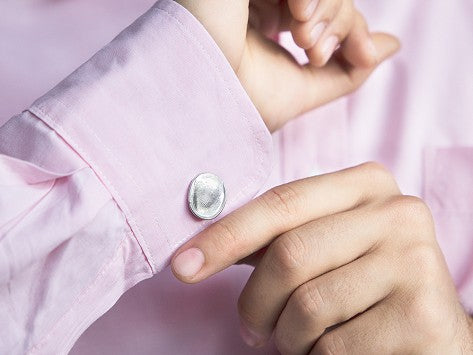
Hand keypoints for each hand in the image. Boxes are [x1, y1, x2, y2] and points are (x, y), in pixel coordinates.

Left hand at [171, 162, 472, 353]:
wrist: (430, 330)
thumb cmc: (363, 285)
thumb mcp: (326, 245)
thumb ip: (277, 236)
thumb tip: (204, 242)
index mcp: (368, 184)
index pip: (281, 202)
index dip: (226, 235)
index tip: (182, 266)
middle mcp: (398, 212)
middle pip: (289, 254)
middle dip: (256, 303)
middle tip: (253, 329)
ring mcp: (415, 260)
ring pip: (307, 307)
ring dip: (288, 336)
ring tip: (304, 338)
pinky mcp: (423, 315)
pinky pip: (334, 347)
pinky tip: (340, 350)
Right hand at [176, 0, 399, 131]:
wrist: (200, 103)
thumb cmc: (239, 103)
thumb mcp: (303, 91)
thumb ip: (346, 70)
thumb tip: (390, 46)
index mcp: (269, 24)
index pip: (327, 9)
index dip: (352, 27)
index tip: (359, 57)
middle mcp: (260, 0)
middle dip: (341, 19)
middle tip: (316, 50)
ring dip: (330, 6)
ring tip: (306, 40)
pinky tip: (299, 16)